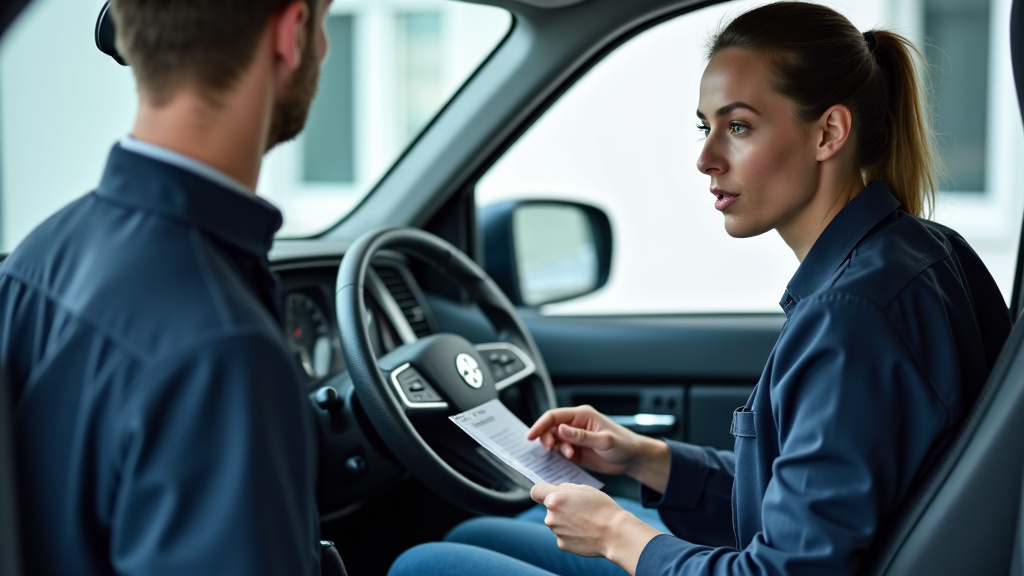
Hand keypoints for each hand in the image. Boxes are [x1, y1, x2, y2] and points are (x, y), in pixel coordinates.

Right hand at [526, 405, 669, 491]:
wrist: (633, 459)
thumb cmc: (624, 445)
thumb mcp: (604, 441)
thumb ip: (582, 436)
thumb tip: (561, 430)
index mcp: (582, 415)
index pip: (554, 416)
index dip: (540, 425)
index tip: (530, 436)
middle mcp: (576, 425)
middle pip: (550, 428)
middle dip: (547, 439)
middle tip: (551, 451)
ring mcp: (575, 438)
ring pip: (554, 440)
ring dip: (556, 449)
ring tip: (571, 456)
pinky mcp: (576, 450)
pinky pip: (560, 452)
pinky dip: (559, 457)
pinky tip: (567, 461)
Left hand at [531, 483, 660, 574]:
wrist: (615, 534)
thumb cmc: (603, 508)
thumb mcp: (585, 489)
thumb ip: (566, 488)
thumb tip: (556, 489)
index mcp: (555, 499)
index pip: (536, 491)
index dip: (541, 491)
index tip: (547, 493)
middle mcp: (551, 516)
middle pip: (549, 508)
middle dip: (560, 508)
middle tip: (580, 509)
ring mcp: (555, 532)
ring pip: (556, 522)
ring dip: (566, 521)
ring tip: (586, 521)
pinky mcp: (561, 544)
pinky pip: (563, 535)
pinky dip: (571, 534)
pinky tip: (585, 533)